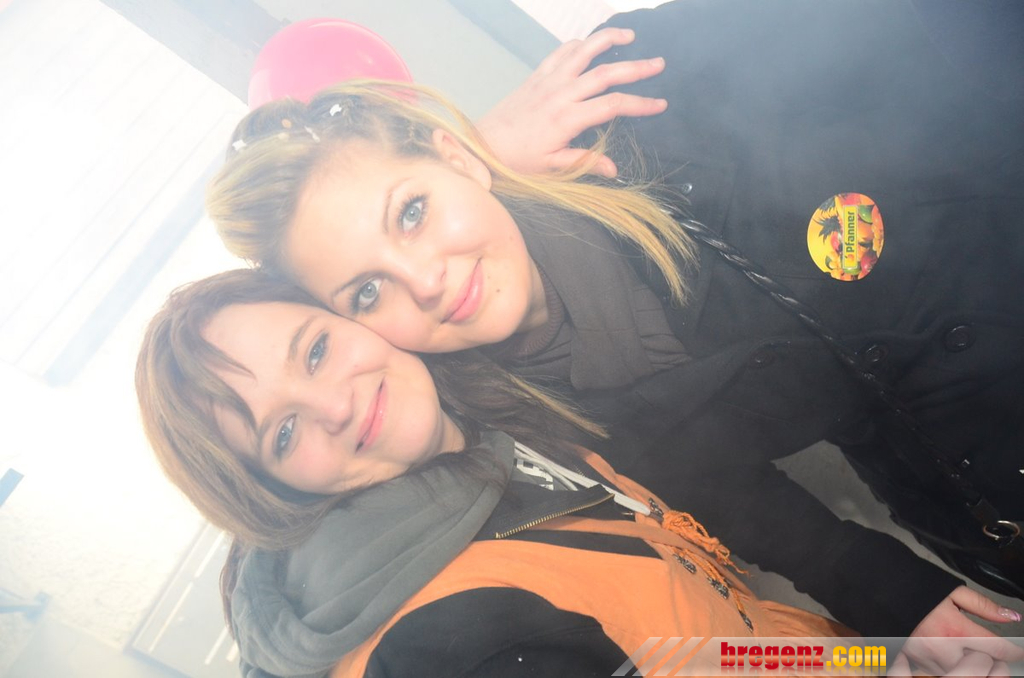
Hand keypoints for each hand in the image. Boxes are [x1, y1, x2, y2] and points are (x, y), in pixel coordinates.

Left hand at [476, 27, 666, 176]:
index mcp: (566, 119)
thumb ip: (584, 163)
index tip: (660, 104)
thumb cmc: (516, 161)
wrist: (483, 146)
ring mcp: (548, 81)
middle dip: (635, 67)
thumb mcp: (551, 168)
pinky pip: (561, 52)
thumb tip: (614, 169)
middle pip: (605, 73)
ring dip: (607, 40)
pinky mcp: (537, 76)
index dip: (639, 104)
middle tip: (659, 63)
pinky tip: (592, 44)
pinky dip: (579, 44)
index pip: (612, 106)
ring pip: (583, 52)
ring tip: (630, 36)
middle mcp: (559, 94)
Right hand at [892, 586, 1022, 675]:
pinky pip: (940, 672)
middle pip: (982, 667)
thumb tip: (1011, 616)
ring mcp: (928, 660)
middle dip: (990, 660)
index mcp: (956, 629)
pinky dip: (948, 665)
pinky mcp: (916, 663)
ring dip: (967, 663)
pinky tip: (945, 652)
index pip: (997, 648)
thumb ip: (984, 606)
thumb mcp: (952, 591)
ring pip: (962, 672)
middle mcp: (943, 649)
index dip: (1013, 651)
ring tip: (961, 648)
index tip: (1016, 652)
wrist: (878, 593)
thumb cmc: (914, 589)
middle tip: (986, 649)